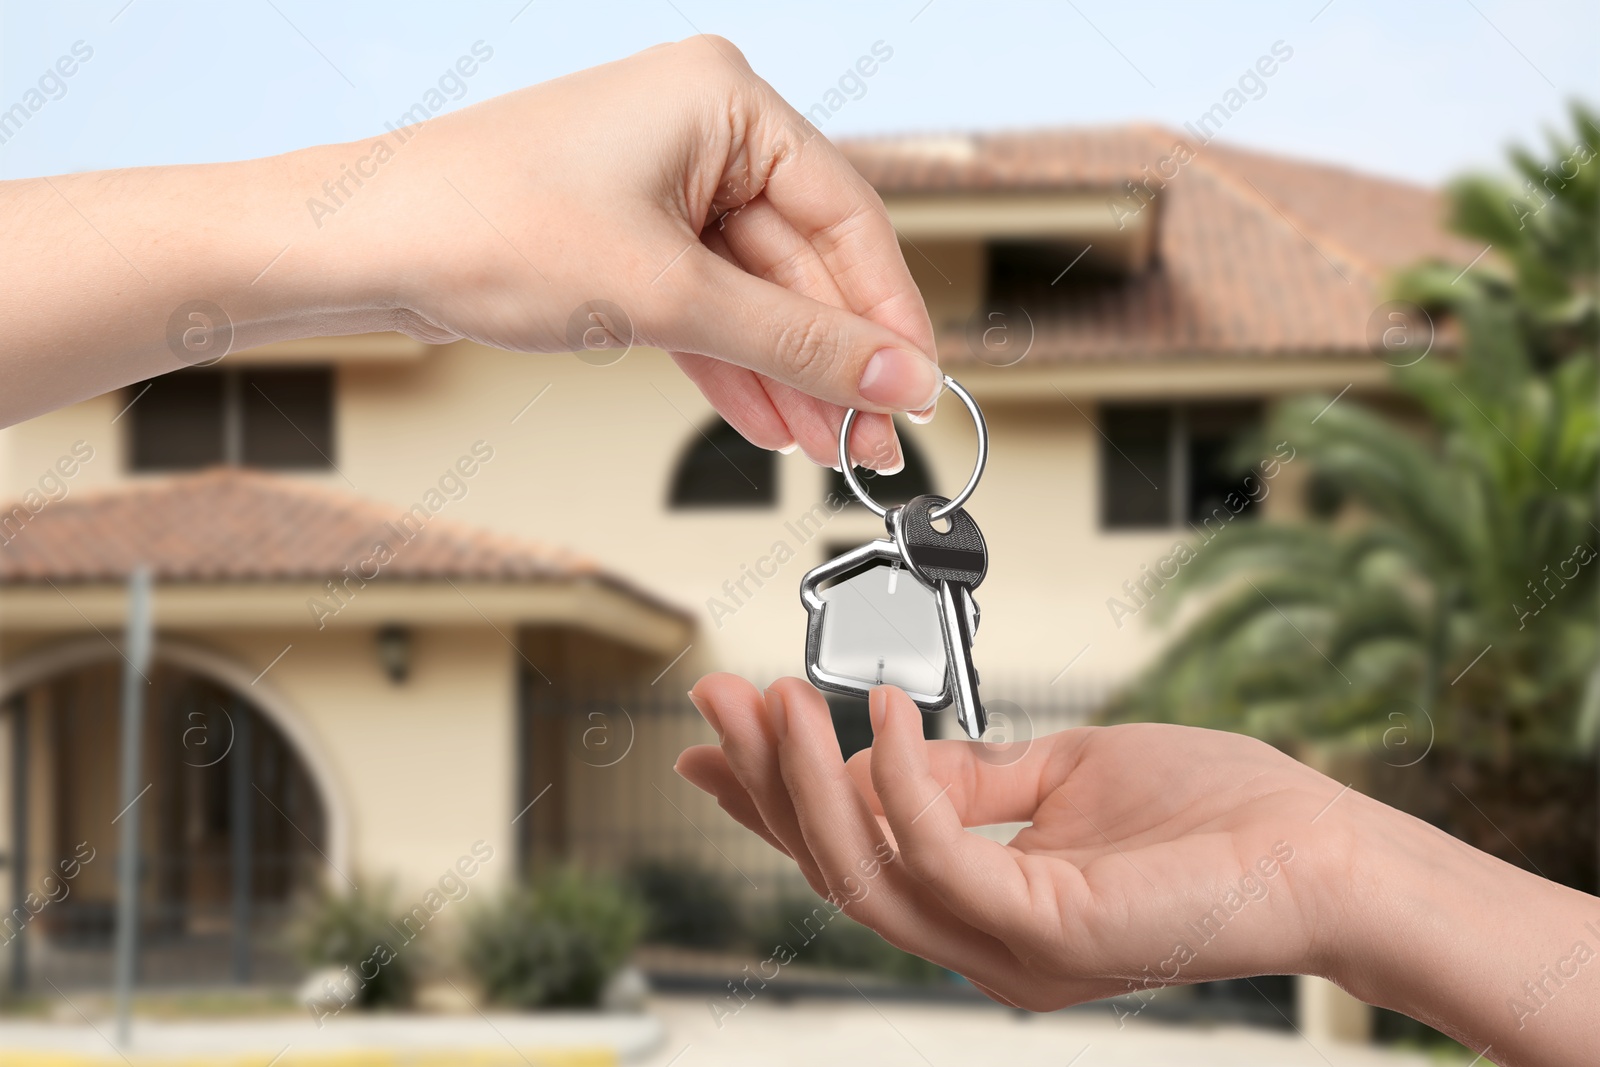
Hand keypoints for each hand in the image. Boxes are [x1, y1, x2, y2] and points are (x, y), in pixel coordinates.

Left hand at [362, 36, 936, 470]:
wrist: (362, 248)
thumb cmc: (481, 224)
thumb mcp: (667, 295)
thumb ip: (796, 342)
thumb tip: (889, 377)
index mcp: (723, 99)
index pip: (848, 217)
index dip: (888, 315)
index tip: (916, 388)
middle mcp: (700, 133)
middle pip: (806, 263)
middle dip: (835, 360)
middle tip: (871, 436)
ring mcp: (662, 189)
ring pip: (757, 296)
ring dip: (791, 377)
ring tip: (827, 447)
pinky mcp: (629, 240)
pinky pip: (708, 309)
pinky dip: (737, 367)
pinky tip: (773, 420)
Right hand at [677, 676, 1599, 1065]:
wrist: (1327, 854)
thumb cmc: (1214, 814)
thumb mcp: (1064, 774)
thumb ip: (973, 774)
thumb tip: (887, 745)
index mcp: (982, 907)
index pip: (851, 856)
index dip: (770, 802)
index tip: (714, 738)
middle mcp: (981, 943)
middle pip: (834, 870)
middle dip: (765, 783)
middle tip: (718, 696)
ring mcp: (1009, 949)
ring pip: (863, 874)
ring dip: (806, 781)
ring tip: (779, 696)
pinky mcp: (1046, 932)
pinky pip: (939, 857)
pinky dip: (898, 781)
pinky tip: (885, 713)